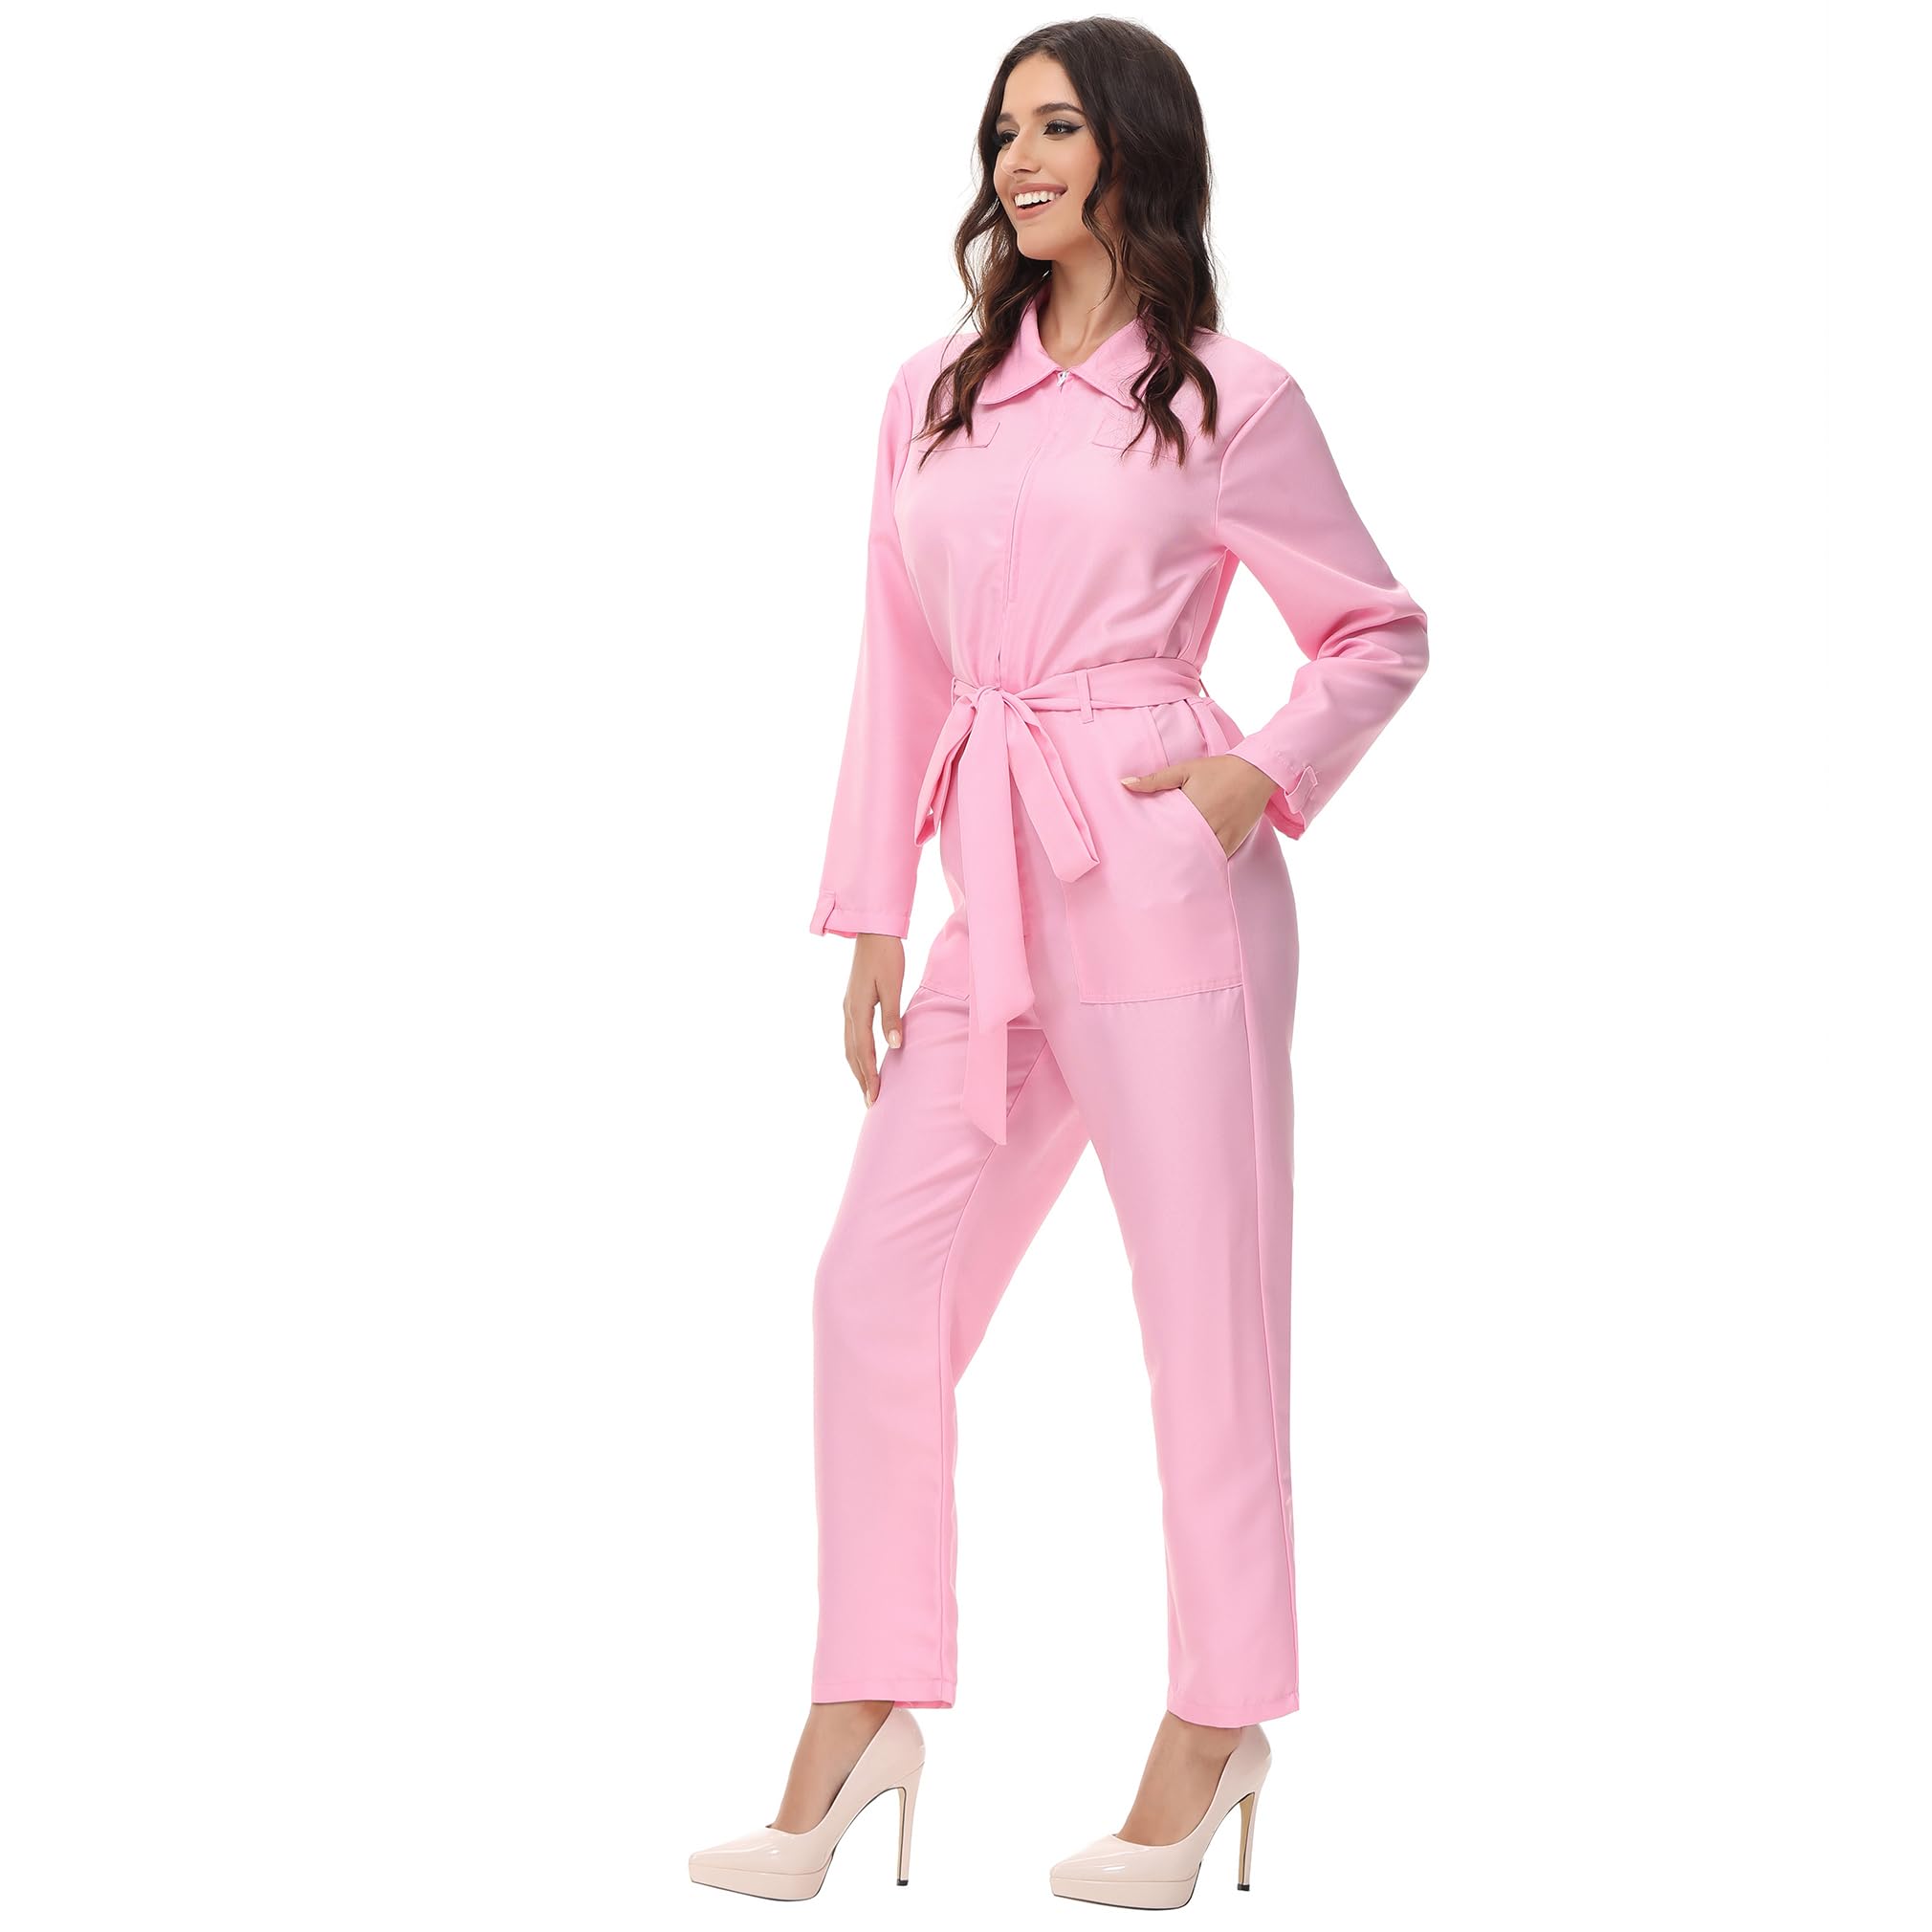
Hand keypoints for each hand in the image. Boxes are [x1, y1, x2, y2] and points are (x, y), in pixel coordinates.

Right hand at [844, 933, 905, 1106]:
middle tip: (870, 1102)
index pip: (863, 1051)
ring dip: (857, 1068)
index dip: (869, 1076)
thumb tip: (895, 1046)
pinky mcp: (851, 1002)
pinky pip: (851, 1035)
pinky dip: (856, 1053)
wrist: (872, 931)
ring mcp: (847, 1007)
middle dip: (861, 1079)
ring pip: (849, 1046)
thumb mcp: (893, 985)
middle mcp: (848, 1011)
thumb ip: (892, 1017)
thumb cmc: (887, 956)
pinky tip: (863, 1058)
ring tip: (867, 1087)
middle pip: (852, 1053)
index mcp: (858, 1010)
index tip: (874, 1098)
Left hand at [1121, 752, 1278, 856]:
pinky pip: (1217, 858)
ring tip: (1167, 875)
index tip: (1139, 854)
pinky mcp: (1234, 841)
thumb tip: (1124, 783)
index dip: (1153, 845)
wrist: (1256, 771)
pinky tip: (1193, 870)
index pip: (1167, 833)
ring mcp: (1223, 835)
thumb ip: (1155, 779)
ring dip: (1186, 864)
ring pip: (1200, 857)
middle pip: (1182, 849)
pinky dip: (1205, 864)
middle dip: (1167, 858)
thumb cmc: (1217, 769)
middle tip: (1148, 871)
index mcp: (1192, 807)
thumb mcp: (1184, 769)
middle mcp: (1208, 824)